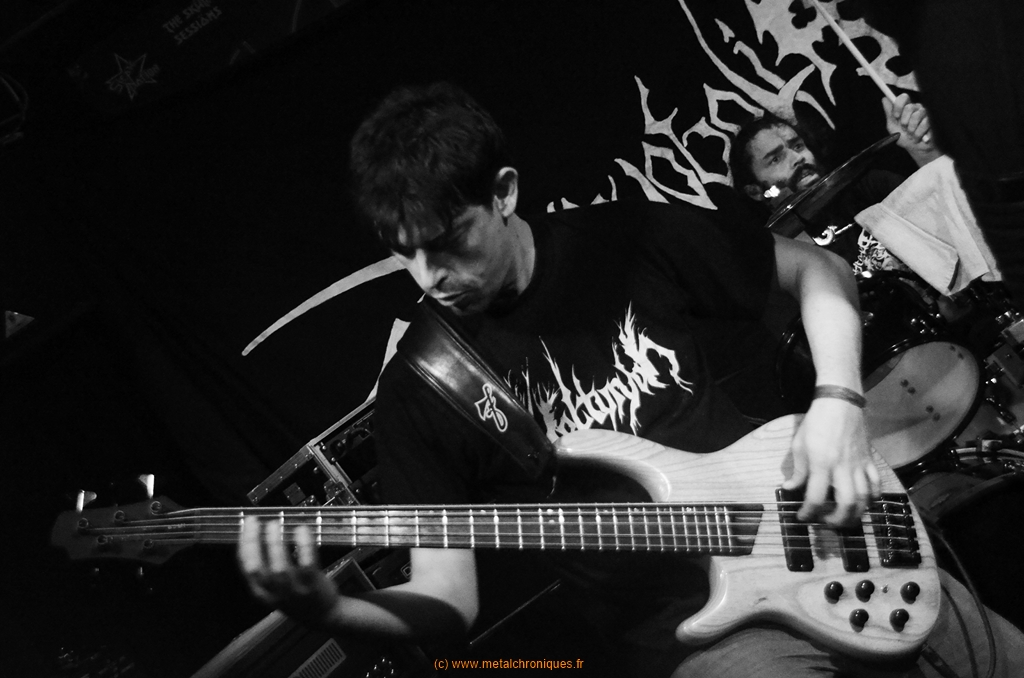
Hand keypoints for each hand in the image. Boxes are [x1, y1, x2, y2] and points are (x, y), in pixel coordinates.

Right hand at [238, 516, 339, 625]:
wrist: (322, 615)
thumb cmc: (295, 594)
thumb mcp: (274, 587)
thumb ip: (265, 567)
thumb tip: (259, 532)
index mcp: (260, 592)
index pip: (246, 567)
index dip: (243, 544)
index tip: (246, 524)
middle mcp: (274, 594)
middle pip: (257, 568)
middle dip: (252, 543)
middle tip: (255, 521)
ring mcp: (293, 592)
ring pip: (279, 568)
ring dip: (274, 544)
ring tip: (274, 524)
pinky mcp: (312, 587)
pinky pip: (307, 564)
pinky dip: (303, 545)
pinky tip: (301, 529)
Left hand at [783, 397, 879, 526]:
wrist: (840, 402)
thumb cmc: (816, 422)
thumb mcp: (799, 444)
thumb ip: (798, 470)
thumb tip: (790, 488)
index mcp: (822, 463)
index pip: (815, 496)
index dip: (808, 512)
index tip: (801, 517)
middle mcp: (843, 467)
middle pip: (846, 503)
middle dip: (837, 519)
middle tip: (826, 523)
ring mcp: (859, 464)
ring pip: (864, 497)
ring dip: (856, 513)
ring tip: (845, 518)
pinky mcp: (870, 460)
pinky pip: (876, 483)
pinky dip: (873, 497)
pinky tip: (865, 502)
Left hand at [882, 94, 938, 162]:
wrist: (915, 149)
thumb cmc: (904, 137)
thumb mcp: (893, 126)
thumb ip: (889, 113)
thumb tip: (884, 99)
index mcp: (906, 108)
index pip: (903, 97)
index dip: (898, 105)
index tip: (896, 116)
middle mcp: (917, 108)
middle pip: (909, 107)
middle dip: (904, 121)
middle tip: (904, 129)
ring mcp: (926, 114)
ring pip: (917, 115)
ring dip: (911, 129)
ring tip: (911, 134)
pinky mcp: (934, 120)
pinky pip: (925, 123)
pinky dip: (919, 133)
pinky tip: (918, 137)